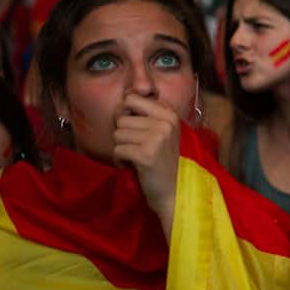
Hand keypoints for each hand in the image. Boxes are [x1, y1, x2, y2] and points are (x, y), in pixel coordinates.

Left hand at [113, 93, 180, 220]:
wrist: (173, 191)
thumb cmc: (161, 160)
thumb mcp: (160, 131)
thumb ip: (145, 114)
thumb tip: (121, 103)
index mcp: (169, 114)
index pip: (131, 99)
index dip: (126, 115)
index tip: (136, 130)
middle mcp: (165, 123)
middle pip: (121, 119)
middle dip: (124, 136)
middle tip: (140, 148)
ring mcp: (157, 138)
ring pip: (117, 135)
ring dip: (122, 149)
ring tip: (138, 157)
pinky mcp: (147, 155)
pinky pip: (117, 150)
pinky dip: (121, 161)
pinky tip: (135, 166)